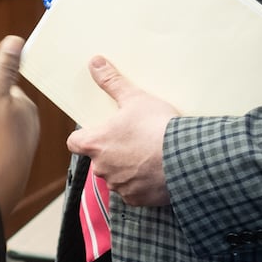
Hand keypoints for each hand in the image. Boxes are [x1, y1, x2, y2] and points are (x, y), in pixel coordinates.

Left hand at [65, 56, 177, 206]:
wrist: (186, 158)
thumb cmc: (156, 127)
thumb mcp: (135, 98)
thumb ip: (111, 82)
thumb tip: (95, 62)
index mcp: (95, 144)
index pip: (74, 142)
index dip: (83, 136)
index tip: (97, 131)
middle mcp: (101, 168)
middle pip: (98, 159)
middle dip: (111, 151)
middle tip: (132, 139)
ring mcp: (119, 186)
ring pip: (116, 176)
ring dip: (127, 168)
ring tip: (148, 154)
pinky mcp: (137, 199)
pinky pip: (134, 191)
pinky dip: (142, 183)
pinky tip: (157, 171)